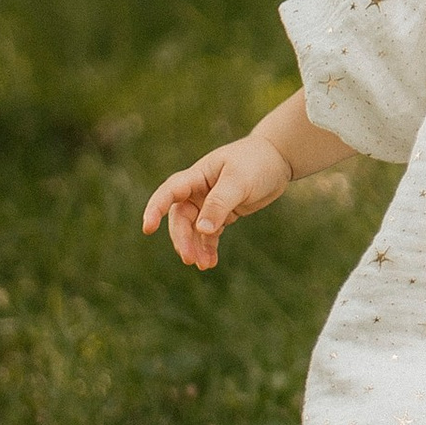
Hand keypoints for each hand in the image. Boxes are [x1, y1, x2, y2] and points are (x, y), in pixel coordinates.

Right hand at [142, 136, 294, 270]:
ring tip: (203, 264)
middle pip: (180, 218)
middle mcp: (198, 191)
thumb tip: (201, 230)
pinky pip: (209, 235)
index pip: (170, 192)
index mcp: (197, 176)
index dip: (156, 208)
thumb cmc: (256, 162)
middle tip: (190, 258)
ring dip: (195, 247)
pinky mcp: (222, 214)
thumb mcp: (239, 181)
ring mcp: (209, 203)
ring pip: (193, 230)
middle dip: (182, 239)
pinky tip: (210, 262)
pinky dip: (208, 248)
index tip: (148, 228)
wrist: (278, 159)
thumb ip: (219, 203)